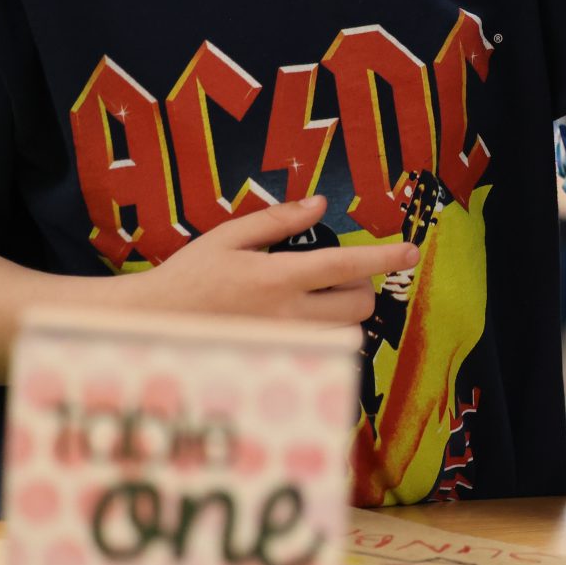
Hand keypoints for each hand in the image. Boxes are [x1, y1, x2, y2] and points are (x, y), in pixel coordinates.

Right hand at [128, 196, 418, 325]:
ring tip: (319, 297)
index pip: (344, 266)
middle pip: (358, 305)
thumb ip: (277, 220)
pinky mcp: (279, 360)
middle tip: (339, 275)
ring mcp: (284, 343)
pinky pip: (325, 351)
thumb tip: (320, 205)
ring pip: (346, 332)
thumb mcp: (227, 237)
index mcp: (275, 277)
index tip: (412, 250)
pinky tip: (306, 321)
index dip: (383, 257)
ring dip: (346, 312)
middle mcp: (286, 314)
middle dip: (362, 286)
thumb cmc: (188, 276)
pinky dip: (329, 335)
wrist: (153, 324)